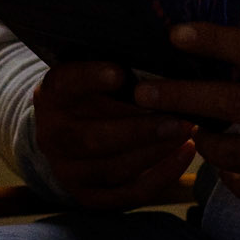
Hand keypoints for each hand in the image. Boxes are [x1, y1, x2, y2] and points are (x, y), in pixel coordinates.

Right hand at [32, 58, 196, 209]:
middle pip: (92, 139)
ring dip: (155, 152)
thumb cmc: (94, 88)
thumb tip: (163, 44)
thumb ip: (118, 63)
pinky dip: (162, 176)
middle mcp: (53, 136)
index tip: (120, 72)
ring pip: (113, 169)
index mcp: (52, 95)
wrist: (67, 129)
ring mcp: (68, 170)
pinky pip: (128, 193)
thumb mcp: (93, 67)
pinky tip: (186, 153)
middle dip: (139, 130)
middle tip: (178, 117)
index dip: (91, 79)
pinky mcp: (89, 196)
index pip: (66, 85)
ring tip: (187, 132)